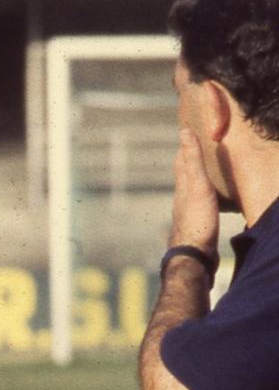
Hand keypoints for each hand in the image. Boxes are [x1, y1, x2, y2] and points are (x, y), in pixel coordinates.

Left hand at [169, 128, 220, 254]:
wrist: (194, 258)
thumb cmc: (197, 221)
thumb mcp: (197, 186)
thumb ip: (193, 161)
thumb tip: (184, 132)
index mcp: (182, 188)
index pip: (181, 162)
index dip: (184, 147)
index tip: (187, 133)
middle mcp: (181, 201)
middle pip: (184, 178)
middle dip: (188, 164)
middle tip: (194, 151)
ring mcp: (188, 216)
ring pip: (190, 194)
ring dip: (195, 183)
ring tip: (202, 177)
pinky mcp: (197, 229)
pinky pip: (199, 209)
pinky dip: (203, 201)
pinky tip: (207, 206)